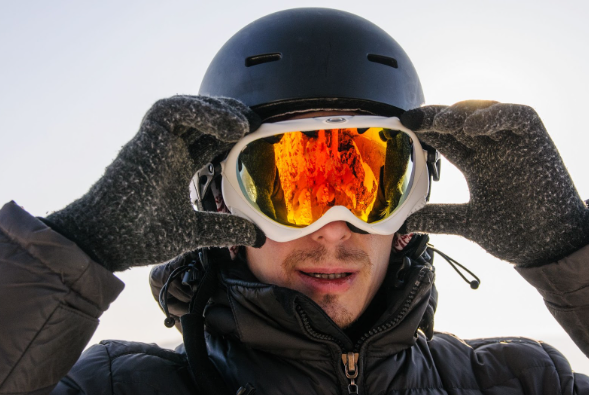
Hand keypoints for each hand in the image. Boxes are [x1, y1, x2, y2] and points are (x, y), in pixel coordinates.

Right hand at [46, 96, 264, 271]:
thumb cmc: (142, 236)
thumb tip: (259, 236)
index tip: (259, 137)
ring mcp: (155, 141)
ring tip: (245, 122)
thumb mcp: (196, 230)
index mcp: (177, 166)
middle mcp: (168, 150)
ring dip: (218, 110)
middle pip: (202, 120)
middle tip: (258, 122)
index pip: (209, 141)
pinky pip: (173, 110)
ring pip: (189, 109)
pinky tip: (229, 125)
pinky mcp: (144, 136)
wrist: (108, 242)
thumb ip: (226, 229)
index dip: (233, 135)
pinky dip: (201, 111)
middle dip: (231, 116)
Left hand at [401, 100, 588, 265]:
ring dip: (461, 113)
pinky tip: (472, 126)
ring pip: (485, 113)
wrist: (548, 248)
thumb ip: (440, 218)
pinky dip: (495, 116)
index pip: (446, 139)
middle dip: (435, 118)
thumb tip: (406, 223)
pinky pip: (518, 117)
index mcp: (476, 164)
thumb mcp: (469, 223)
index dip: (425, 130)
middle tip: (412, 119)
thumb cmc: (516, 234)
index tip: (401, 127)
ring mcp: (513, 144)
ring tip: (440, 122)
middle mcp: (492, 149)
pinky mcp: (537, 141)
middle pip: (460, 122)